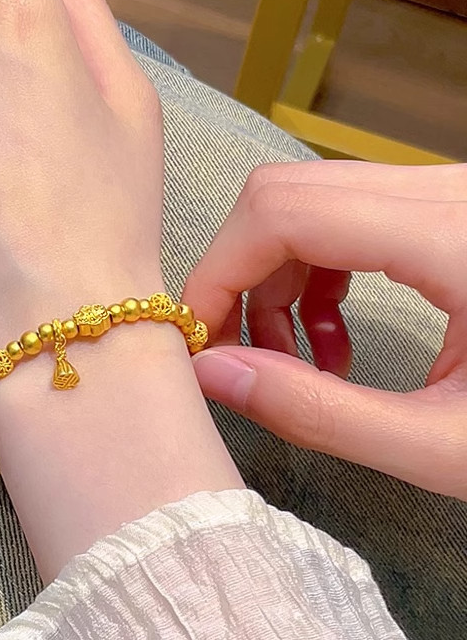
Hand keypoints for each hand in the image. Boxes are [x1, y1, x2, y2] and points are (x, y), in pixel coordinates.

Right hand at [183, 161, 466, 498]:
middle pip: (288, 196)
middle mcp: (449, 193)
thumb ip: (317, 411)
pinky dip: (317, 277)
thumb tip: (213, 374)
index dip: (219, 271)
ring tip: (291, 360)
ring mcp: (453, 196)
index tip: (199, 340)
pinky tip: (335, 342)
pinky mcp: (452, 214)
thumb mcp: (442, 446)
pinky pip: (352, 220)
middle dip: (239, 275)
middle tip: (235, 354)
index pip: (282, 211)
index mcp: (452, 237)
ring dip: (276, 279)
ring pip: (315, 204)